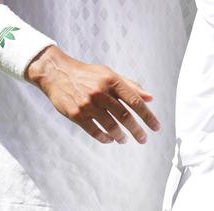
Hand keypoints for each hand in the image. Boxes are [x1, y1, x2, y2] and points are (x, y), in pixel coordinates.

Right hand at [24, 46, 160, 144]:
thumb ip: (130, 86)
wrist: (57, 74)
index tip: (156, 128)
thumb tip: (150, 98)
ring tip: (124, 139)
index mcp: (112, 81)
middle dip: (137, 130)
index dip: (147, 116)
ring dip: (121, 136)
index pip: (135, 101)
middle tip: (143, 139)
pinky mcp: (76, 115)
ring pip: (110, 126)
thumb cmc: (88, 74)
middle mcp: (101, 92)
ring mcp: (88, 104)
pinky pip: (94, 131)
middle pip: (125, 116)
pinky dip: (104, 138)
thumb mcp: (109, 74)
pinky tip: (110, 139)